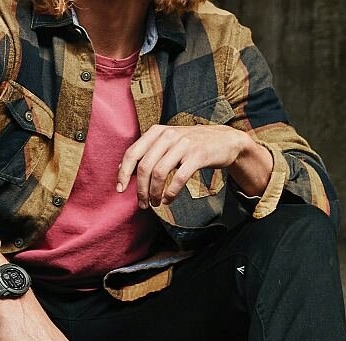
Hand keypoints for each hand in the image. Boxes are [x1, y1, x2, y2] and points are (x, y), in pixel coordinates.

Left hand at [116, 124, 249, 207]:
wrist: (225, 140)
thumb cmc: (191, 145)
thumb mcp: (167, 143)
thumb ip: (146, 153)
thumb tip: (121, 168)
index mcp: (157, 132)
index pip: (133, 153)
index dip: (124, 173)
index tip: (120, 189)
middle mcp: (168, 135)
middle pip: (145, 166)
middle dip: (141, 189)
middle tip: (143, 203)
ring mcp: (184, 144)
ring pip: (160, 173)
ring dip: (155, 193)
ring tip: (156, 203)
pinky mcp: (198, 155)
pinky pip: (179, 178)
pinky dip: (171, 192)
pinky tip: (168, 199)